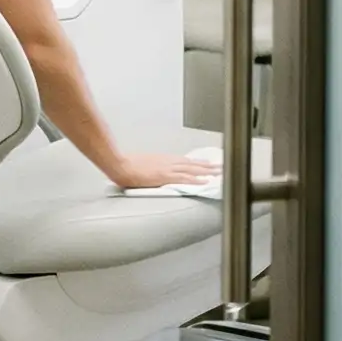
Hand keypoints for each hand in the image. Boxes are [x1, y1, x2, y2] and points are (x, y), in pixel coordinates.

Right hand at [106, 152, 222, 191]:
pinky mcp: (165, 176)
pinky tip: (205, 181)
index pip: (186, 161)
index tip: (208, 164)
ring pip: (193, 169)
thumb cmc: (129, 165)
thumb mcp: (144, 164)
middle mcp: (169, 162)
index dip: (198, 163)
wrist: (121, 165)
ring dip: (207, 171)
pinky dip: (196, 179)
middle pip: (193, 163)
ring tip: (219, 173)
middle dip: (208, 166)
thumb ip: (154, 167)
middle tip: (221, 167)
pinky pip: (184, 178)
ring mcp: (168, 168)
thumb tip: (158, 171)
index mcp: (164, 159)